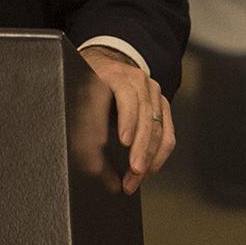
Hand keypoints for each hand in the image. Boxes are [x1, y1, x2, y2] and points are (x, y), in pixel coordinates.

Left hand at [80, 47, 174, 192]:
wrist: (103, 66)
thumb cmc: (86, 84)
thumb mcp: (78, 95)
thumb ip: (83, 124)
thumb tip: (91, 164)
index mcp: (113, 73)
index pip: (125, 96)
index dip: (127, 119)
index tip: (124, 141)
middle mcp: (136, 80)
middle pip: (146, 116)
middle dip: (140, 149)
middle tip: (132, 173)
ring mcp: (152, 91)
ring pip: (159, 128)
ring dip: (150, 158)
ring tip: (136, 179)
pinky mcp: (162, 104)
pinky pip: (167, 133)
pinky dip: (158, 154)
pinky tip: (148, 169)